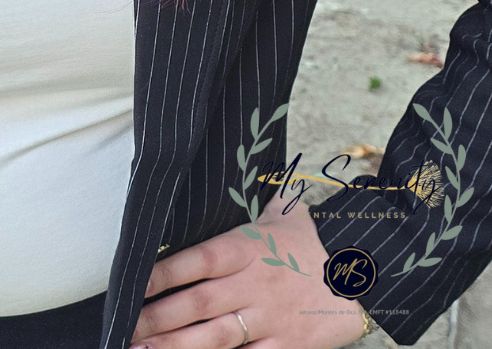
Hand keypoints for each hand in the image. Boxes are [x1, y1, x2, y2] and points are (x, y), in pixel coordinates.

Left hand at [128, 193, 370, 346]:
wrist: (367, 278)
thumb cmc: (316, 244)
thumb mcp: (285, 211)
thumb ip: (255, 196)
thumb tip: (237, 162)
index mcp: (248, 248)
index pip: (197, 259)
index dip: (162, 272)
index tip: (132, 283)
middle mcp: (253, 284)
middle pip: (198, 302)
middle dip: (158, 317)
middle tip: (124, 328)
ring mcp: (268, 319)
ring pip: (215, 337)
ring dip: (176, 346)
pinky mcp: (286, 347)